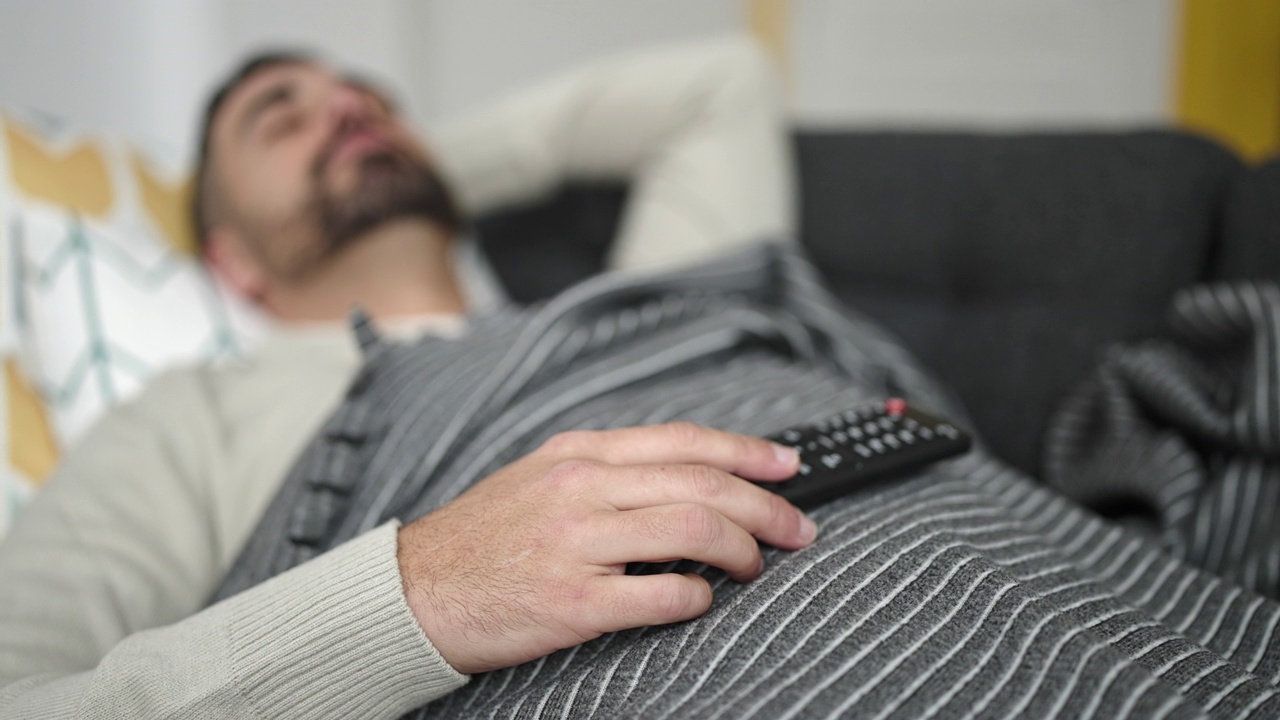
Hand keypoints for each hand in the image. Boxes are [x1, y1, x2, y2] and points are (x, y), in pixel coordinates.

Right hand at [395, 422, 815, 674]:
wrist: (415, 590)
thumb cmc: (483, 536)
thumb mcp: (540, 476)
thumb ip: (607, 469)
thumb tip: (685, 477)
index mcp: (580, 454)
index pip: (684, 441)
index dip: (746, 452)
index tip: (786, 466)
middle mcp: (582, 488)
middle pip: (702, 484)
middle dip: (765, 506)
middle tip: (797, 529)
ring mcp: (578, 544)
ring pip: (692, 530)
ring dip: (743, 550)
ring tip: (757, 566)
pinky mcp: (572, 602)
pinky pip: (660, 596)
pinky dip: (697, 598)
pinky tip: (703, 600)